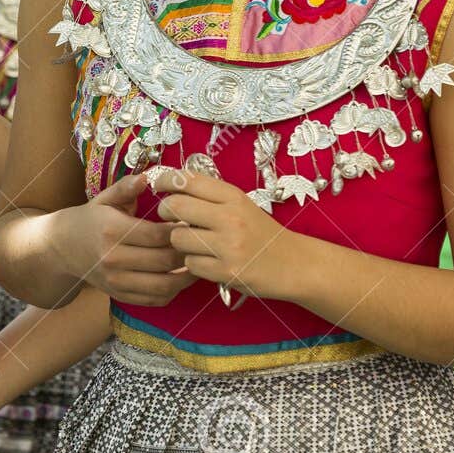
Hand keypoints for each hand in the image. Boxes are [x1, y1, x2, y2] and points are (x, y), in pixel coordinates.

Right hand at [53, 173, 194, 305]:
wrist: (63, 248)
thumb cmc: (91, 219)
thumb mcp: (105, 198)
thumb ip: (127, 187)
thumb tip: (147, 178)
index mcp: (112, 231)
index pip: (158, 235)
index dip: (181, 230)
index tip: (194, 222)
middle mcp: (113, 259)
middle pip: (164, 261)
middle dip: (188, 252)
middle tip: (202, 242)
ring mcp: (116, 281)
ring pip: (163, 286)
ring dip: (186, 277)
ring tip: (199, 262)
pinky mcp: (119, 296)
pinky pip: (154, 300)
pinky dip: (173, 291)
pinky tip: (181, 277)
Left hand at [152, 169, 297, 301]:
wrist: (294, 263)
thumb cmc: (261, 233)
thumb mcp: (241, 205)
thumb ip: (210, 197)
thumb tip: (171, 189)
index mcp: (233, 196)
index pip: (188, 180)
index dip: (166, 181)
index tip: (159, 186)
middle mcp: (230, 218)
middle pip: (175, 206)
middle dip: (165, 212)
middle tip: (170, 218)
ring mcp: (228, 246)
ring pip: (178, 238)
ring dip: (180, 242)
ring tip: (194, 243)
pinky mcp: (227, 272)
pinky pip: (190, 264)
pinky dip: (194, 264)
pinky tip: (207, 261)